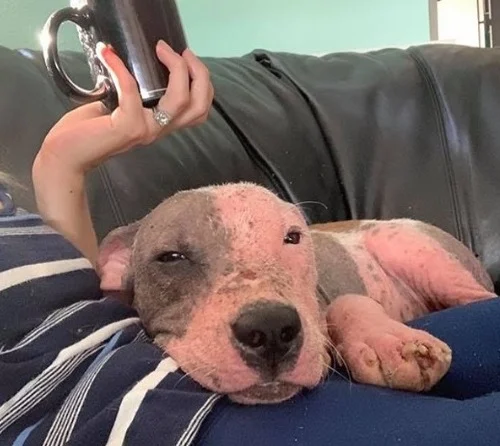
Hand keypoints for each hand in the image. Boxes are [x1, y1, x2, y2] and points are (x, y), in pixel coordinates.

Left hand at [32, 41, 212, 265]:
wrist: (66, 156)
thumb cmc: (87, 132)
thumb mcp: (119, 110)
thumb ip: (133, 96)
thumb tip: (131, 66)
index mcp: (160, 125)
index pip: (199, 111)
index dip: (202, 84)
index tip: (186, 58)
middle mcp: (158, 130)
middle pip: (197, 105)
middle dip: (199, 74)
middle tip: (183, 53)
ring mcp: (145, 130)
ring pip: (178, 100)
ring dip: (175, 68)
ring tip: (160, 49)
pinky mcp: (127, 126)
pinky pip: (131, 90)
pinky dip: (120, 67)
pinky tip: (107, 53)